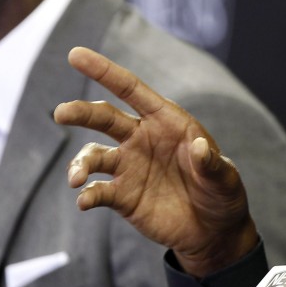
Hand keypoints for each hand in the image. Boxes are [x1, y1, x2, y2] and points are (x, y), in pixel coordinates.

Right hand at [53, 47, 257, 276]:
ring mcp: (129, 167)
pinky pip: (99, 191)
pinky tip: (84, 201)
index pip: (130, 89)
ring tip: (77, 178)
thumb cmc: (222, 194)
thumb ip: (211, 164)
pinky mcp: (123, 197)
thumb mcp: (225, 178)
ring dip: (80, 164)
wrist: (214, 231)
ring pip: (94, 155)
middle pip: (103, 118)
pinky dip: (87, 195)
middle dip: (81, 112)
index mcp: (165, 120)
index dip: (104, 71)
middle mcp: (141, 138)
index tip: (76, 55)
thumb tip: (198, 148)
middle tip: (61, 113)